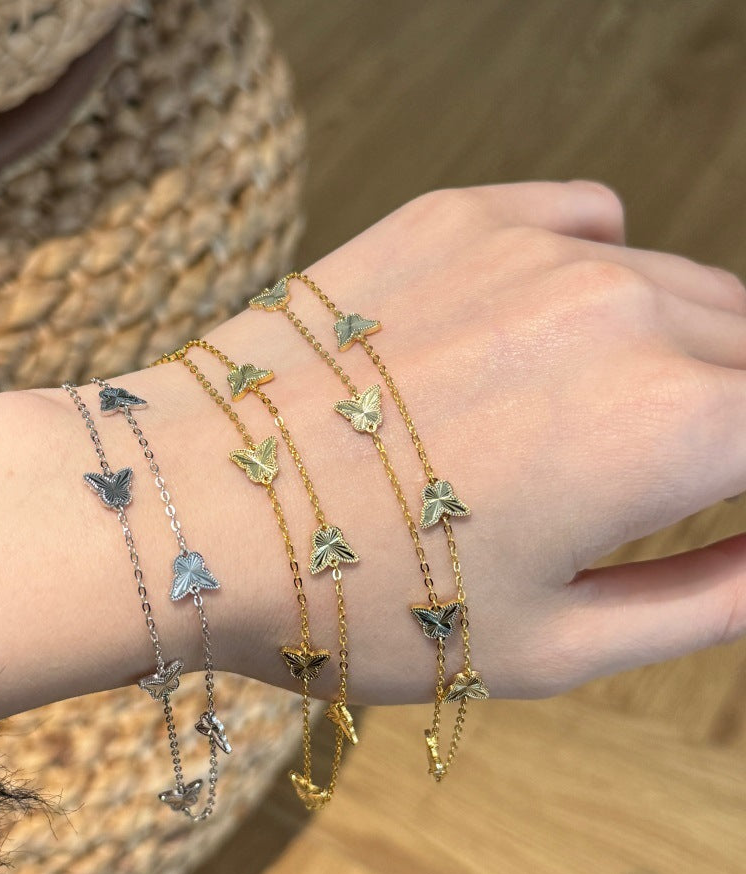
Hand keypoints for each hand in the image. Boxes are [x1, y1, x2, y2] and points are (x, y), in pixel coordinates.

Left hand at [192, 179, 745, 701]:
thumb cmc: (359, 599)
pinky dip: (604, 270)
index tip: (718, 508)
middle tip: (663, 486)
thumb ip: (702, 602)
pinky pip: (588, 220)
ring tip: (595, 424)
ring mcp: (536, 248)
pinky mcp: (459, 217)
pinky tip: (549, 329)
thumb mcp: (550, 646)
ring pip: (678, 287)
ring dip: (678, 353)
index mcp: (669, 425)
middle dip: (731, 423)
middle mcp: (623, 308)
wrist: (192, 507)